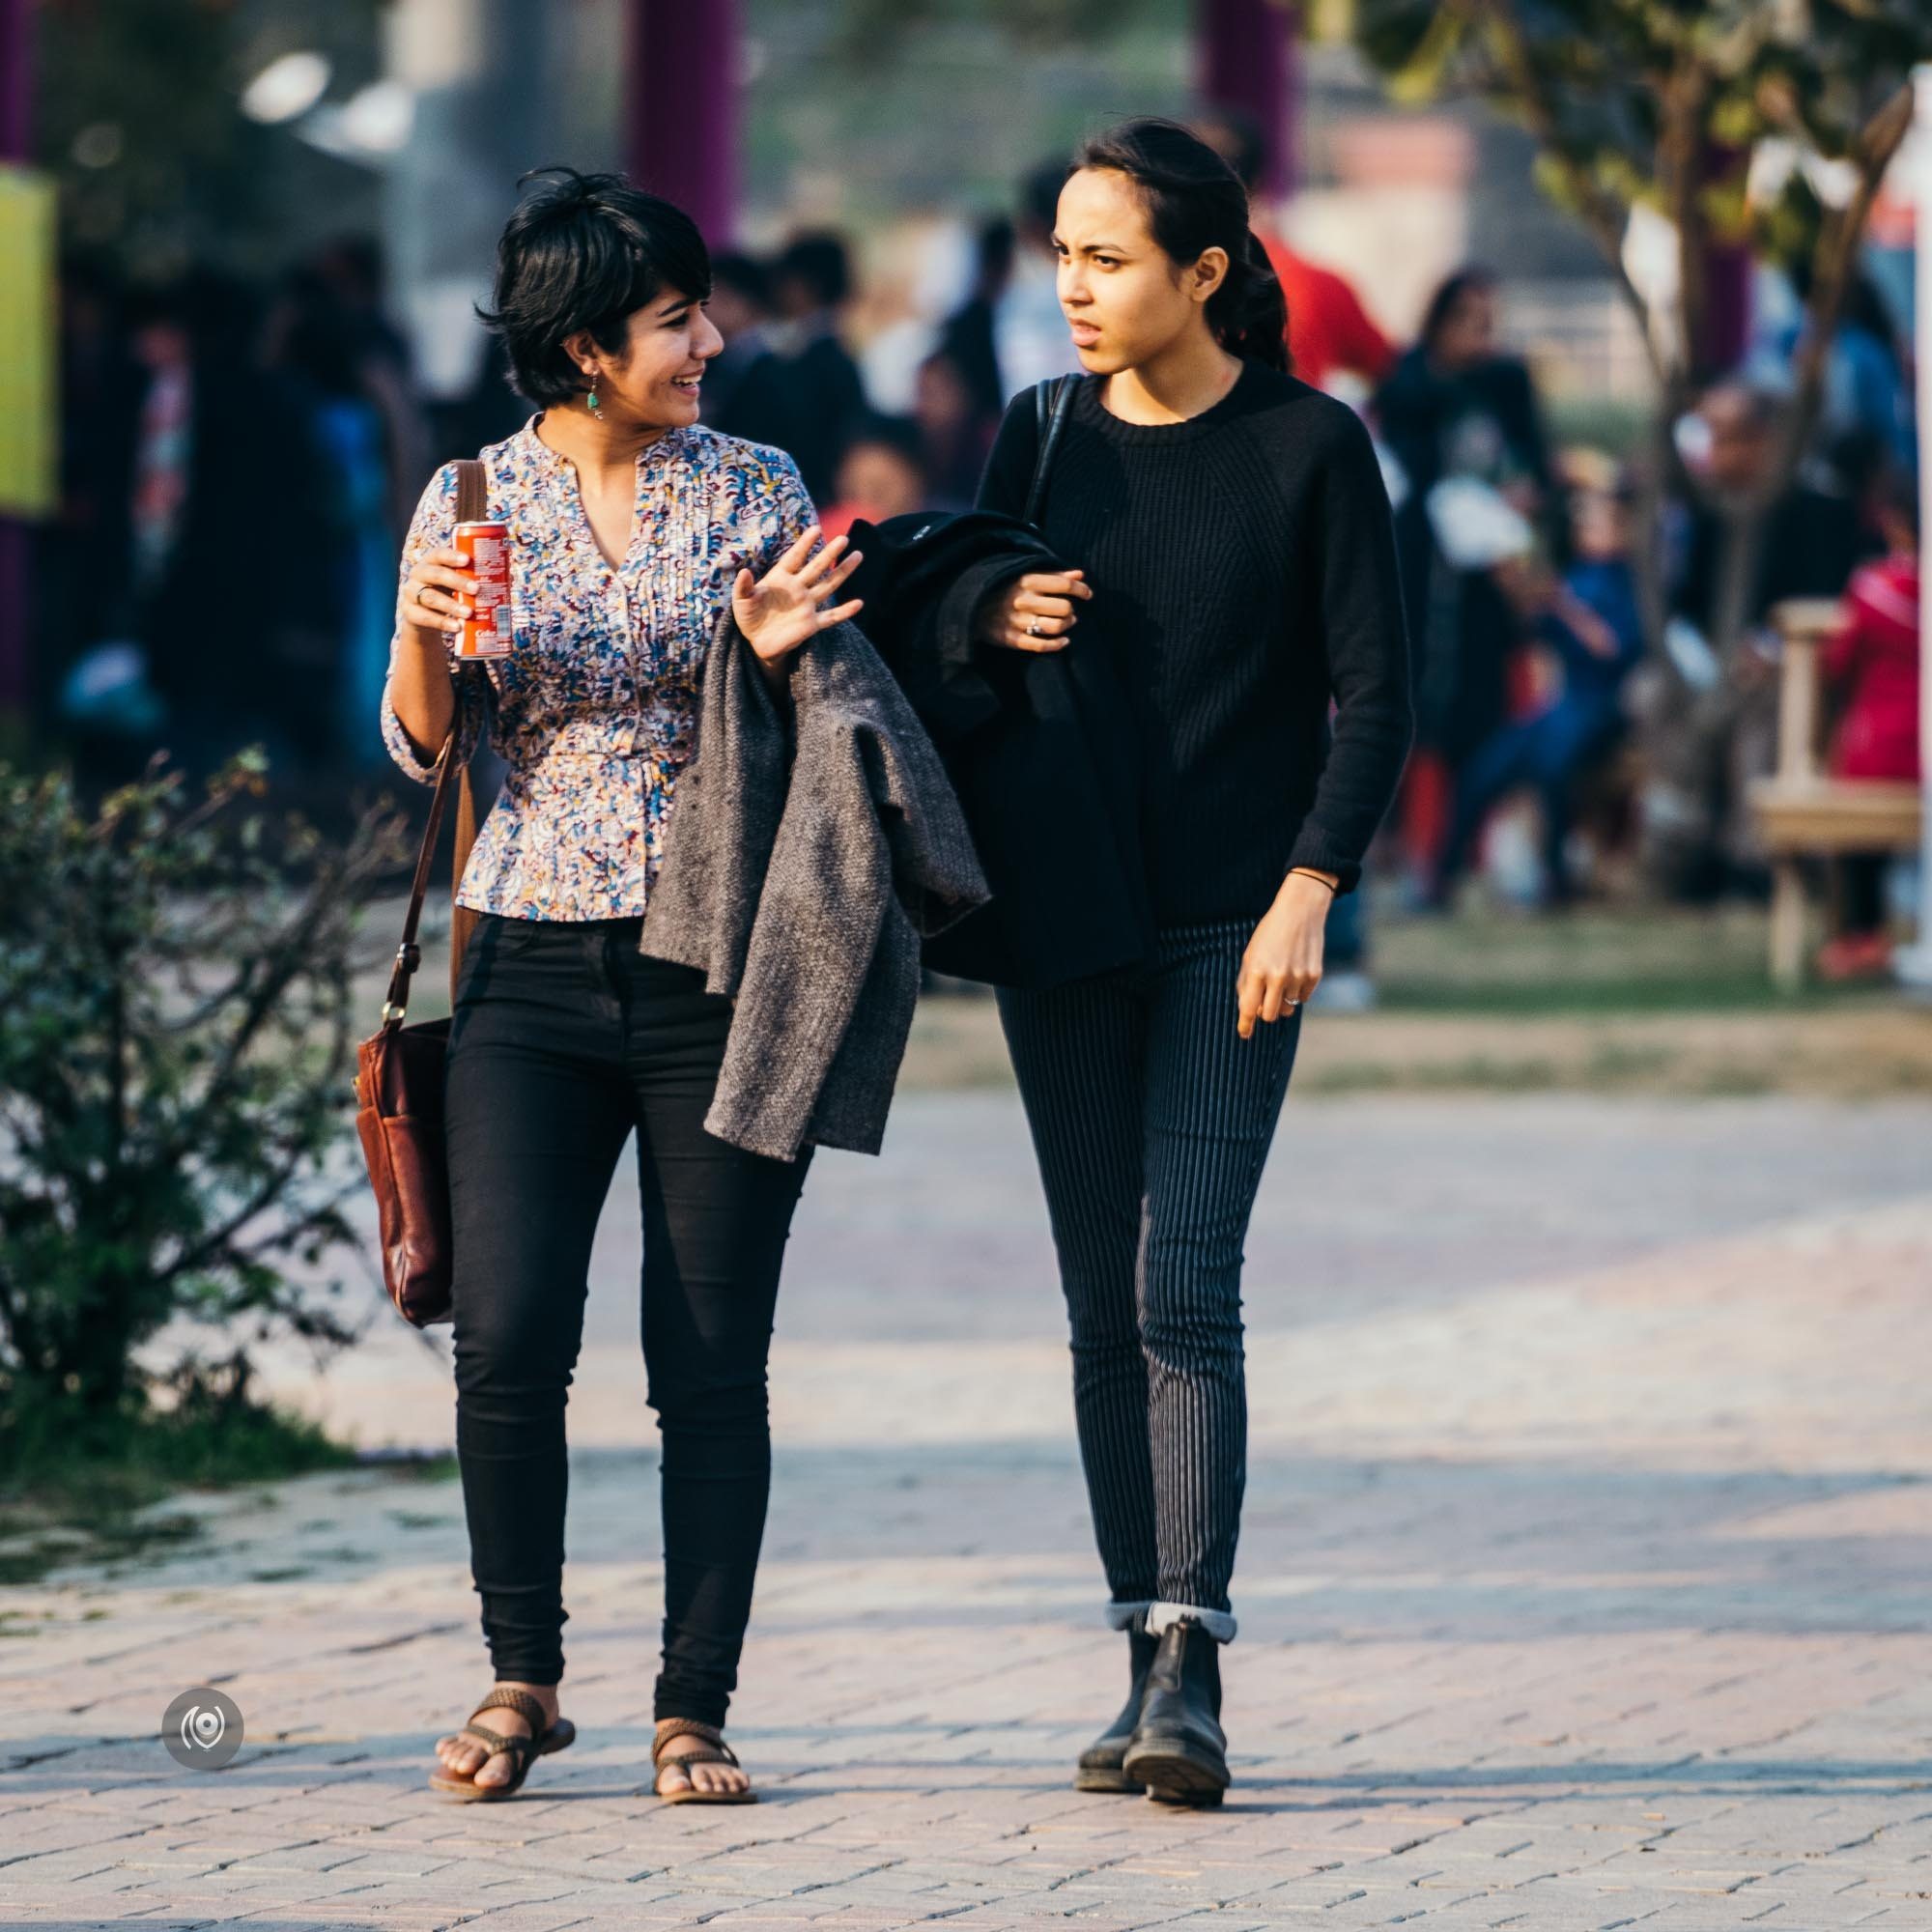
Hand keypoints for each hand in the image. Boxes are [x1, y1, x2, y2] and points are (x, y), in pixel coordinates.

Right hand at [400, 547, 480, 639]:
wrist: (425, 617)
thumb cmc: (448, 593)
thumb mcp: (457, 583)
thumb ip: (475, 578)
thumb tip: (509, 578)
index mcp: (431, 562)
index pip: (438, 554)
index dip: (451, 556)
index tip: (468, 560)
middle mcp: (418, 574)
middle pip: (435, 574)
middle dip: (456, 581)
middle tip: (477, 589)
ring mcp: (411, 594)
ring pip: (430, 598)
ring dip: (451, 606)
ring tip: (470, 614)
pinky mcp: (410, 613)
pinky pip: (425, 618)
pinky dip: (442, 623)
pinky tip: (457, 628)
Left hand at [733, 525, 863, 663]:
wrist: (757, 642)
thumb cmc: (748, 616)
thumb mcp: (741, 600)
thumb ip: (744, 586)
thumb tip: (744, 572)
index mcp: (780, 578)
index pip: (795, 557)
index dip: (804, 544)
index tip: (816, 528)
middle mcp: (797, 588)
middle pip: (817, 567)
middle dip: (829, 553)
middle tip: (844, 539)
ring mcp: (807, 605)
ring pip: (828, 585)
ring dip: (843, 572)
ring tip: (858, 556)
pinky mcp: (811, 624)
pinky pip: (831, 617)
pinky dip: (844, 611)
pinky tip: (859, 603)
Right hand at [974, 569, 1092, 652]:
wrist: (969, 606)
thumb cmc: (1003, 589)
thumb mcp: (1024, 575)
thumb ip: (1053, 575)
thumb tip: (1080, 574)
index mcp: (1026, 581)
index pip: (1064, 584)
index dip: (1081, 589)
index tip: (1087, 594)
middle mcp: (1023, 600)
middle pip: (1064, 607)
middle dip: (1072, 610)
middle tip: (1071, 611)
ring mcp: (1017, 621)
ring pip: (1055, 626)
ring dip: (1066, 625)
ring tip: (1066, 623)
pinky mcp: (1011, 639)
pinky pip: (1041, 645)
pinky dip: (1057, 645)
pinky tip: (1064, 641)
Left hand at [1235, 871, 1334, 1038]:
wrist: (1300, 912)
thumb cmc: (1270, 934)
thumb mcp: (1250, 955)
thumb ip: (1247, 983)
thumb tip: (1248, 1011)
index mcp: (1257, 971)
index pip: (1249, 1008)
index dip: (1246, 1025)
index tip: (1244, 1035)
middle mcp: (1278, 977)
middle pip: (1270, 1016)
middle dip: (1265, 1012)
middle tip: (1264, 1001)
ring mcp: (1298, 977)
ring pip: (1287, 1009)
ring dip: (1282, 1000)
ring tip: (1282, 978)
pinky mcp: (1314, 976)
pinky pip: (1303, 999)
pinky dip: (1297, 992)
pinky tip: (1295, 972)